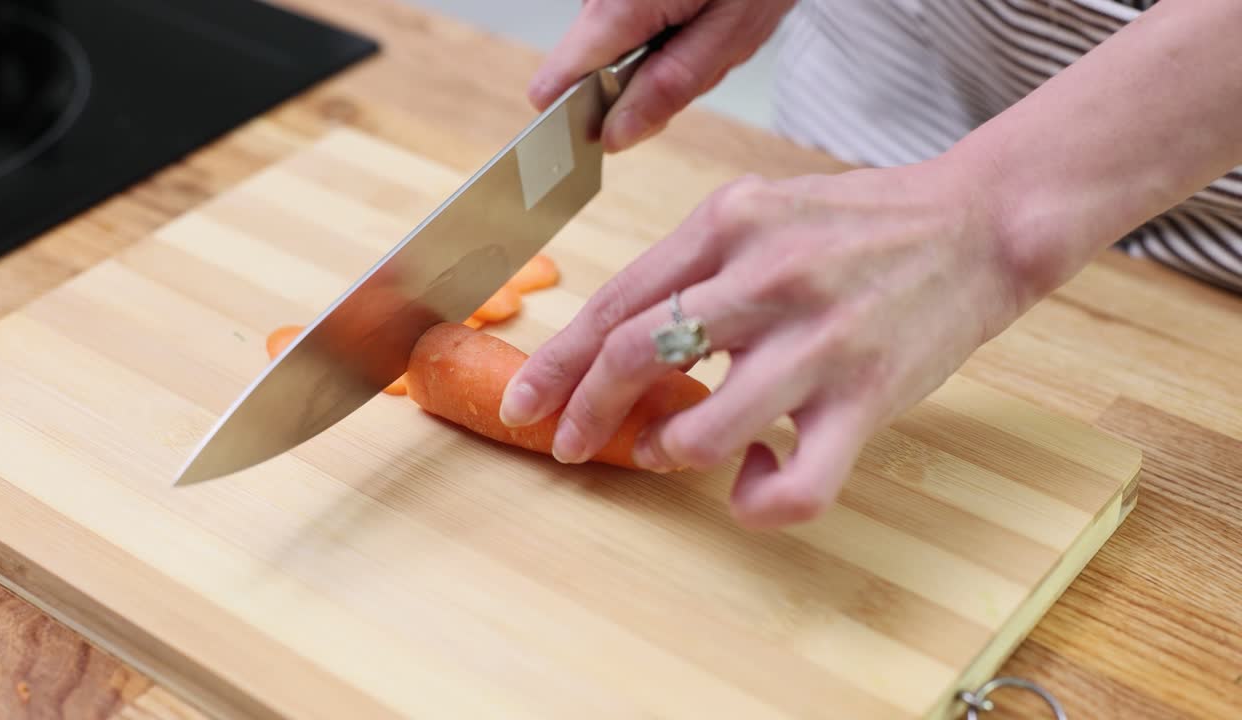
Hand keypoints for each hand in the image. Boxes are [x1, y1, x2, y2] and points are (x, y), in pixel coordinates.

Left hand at [499, 156, 1028, 528]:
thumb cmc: (863, 222)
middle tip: (568, 445)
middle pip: (634, 355)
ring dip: (668, 453)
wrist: (981, 223)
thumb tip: (620, 334)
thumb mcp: (763, 209)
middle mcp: (766, 276)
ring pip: (702, 430)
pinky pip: (798, 483)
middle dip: (585, 413)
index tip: (525, 403)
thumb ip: (694, 264)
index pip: (614, 301)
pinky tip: (760, 476)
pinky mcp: (868, 396)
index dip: (556, 364)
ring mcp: (818, 340)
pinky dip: (760, 499)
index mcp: (729, 223)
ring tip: (672, 450)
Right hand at [530, 0, 794, 151]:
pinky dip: (657, 27)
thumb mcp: (729, 35)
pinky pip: (621, 21)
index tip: (607, 135)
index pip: (558, 81)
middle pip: (585, 66)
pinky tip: (692, 9)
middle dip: (635, 82)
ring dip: (653, 52)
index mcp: (622, 6)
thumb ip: (668, 88)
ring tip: (703, 23)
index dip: (580, 116)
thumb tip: (614, 136)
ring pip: (606, 44)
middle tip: (695, 57)